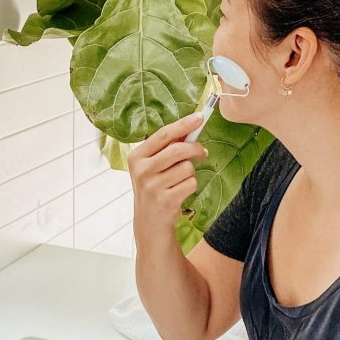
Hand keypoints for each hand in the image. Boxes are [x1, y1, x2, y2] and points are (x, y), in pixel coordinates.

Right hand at [127, 114, 207, 230]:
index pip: (163, 135)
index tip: (199, 118)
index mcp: (136, 157)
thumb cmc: (154, 187)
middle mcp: (141, 171)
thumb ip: (166, 148)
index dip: (183, 125)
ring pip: (187, 167)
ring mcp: (152, 186)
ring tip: (181, 180)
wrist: (149, 222)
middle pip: (178, 150)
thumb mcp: (151, 166)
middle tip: (202, 152)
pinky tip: (181, 192)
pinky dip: (191, 185)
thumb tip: (190, 127)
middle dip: (195, 148)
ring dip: (191, 172)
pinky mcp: (165, 200)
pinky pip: (190, 183)